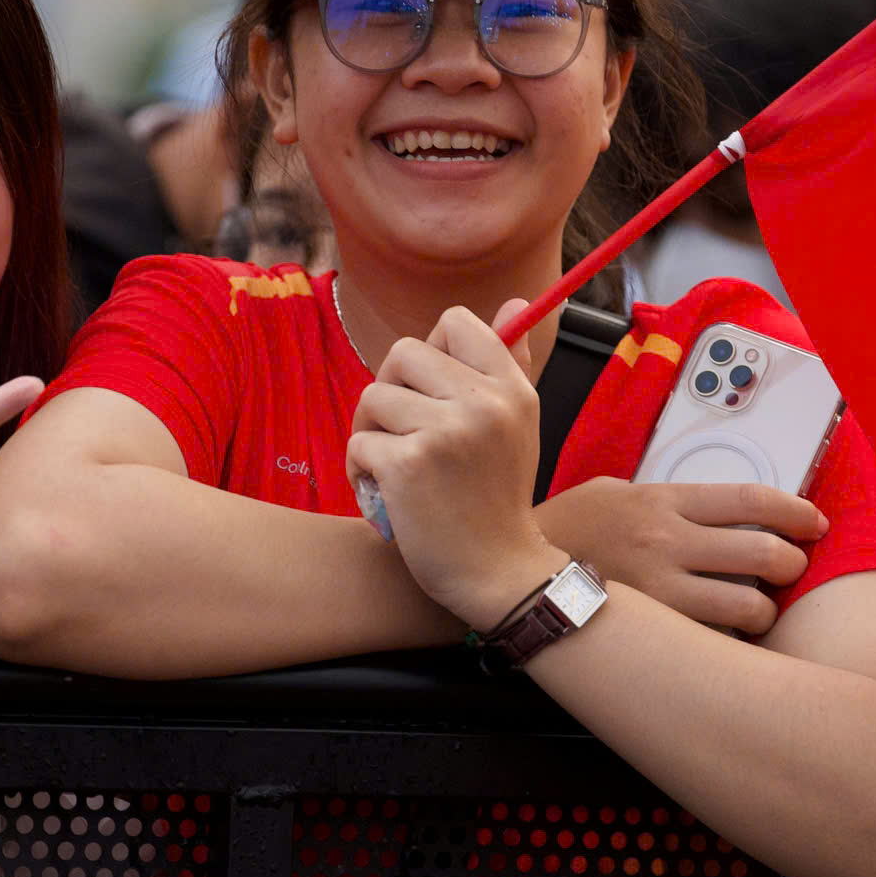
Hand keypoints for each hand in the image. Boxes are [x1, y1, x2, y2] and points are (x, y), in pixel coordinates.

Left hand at [345, 302, 558, 628]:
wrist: (498, 573)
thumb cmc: (496, 497)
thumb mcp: (516, 425)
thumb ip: (510, 363)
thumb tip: (511, 303)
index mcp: (511, 388)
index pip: (455, 322)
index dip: (430, 352)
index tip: (432, 392)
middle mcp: (483, 403)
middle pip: (401, 354)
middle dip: (391, 392)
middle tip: (405, 433)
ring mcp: (445, 433)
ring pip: (373, 397)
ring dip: (371, 434)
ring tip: (395, 468)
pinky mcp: (408, 465)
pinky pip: (359, 443)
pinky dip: (362, 470)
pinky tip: (386, 495)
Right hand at [534, 477, 826, 635]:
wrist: (514, 569)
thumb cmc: (567, 529)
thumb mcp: (615, 492)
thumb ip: (668, 500)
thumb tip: (724, 510)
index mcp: (663, 501)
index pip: (752, 500)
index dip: (796, 512)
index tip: (814, 523)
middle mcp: (668, 542)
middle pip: (764, 554)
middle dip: (792, 565)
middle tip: (790, 570)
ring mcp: (660, 590)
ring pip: (748, 607)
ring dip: (764, 611)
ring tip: (757, 611)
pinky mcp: (652, 628)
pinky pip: (713, 640)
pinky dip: (728, 641)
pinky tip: (721, 636)